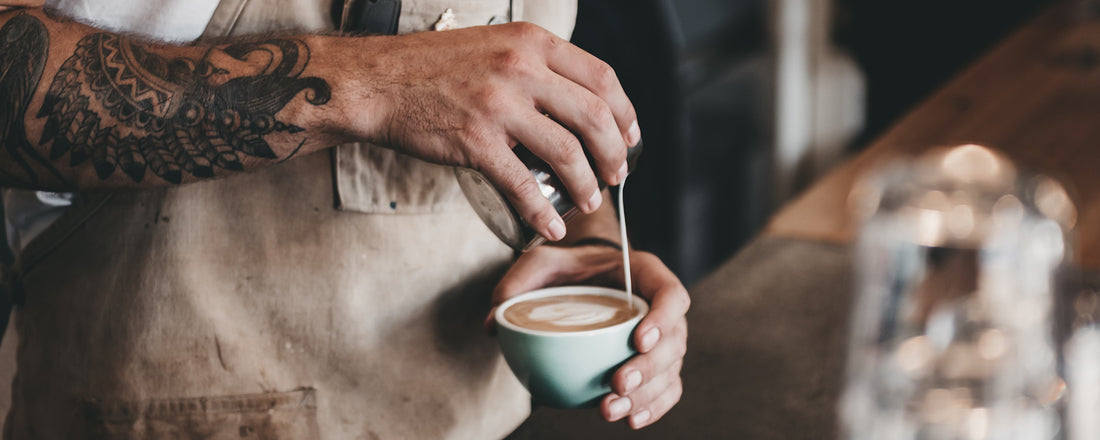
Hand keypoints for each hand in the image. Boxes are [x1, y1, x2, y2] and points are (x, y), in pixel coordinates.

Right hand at [323, 23, 639, 241]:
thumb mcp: (494, 45)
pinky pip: (522, 184)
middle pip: (594, 116)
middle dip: (614, 154)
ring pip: (567, 152)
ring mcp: (499, 104)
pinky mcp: (476, 140)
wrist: (377, 82)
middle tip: (616, 175)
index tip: (630, 137)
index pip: (602, 77)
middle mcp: (521, 68)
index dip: (625, 113)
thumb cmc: (432, 68)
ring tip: (589, 201)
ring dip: (586, 185)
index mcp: (531, 42)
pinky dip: (542, 211)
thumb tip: (575, 104)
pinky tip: (550, 225)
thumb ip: (535, 67)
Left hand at [491, 245, 688, 428]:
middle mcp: (661, 308)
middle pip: (674, 341)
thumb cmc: (571, 268)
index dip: (663, 319)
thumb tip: (494, 321)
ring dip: (646, 395)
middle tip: (617, 384)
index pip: (671, 294)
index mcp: (645, 275)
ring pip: (670, 371)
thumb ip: (519, 282)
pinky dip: (653, 408)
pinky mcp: (655, 365)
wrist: (586, 279)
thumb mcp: (543, 262)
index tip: (638, 340)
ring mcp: (662, 339)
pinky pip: (666, 389)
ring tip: (610, 410)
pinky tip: (630, 420)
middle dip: (649, 369)